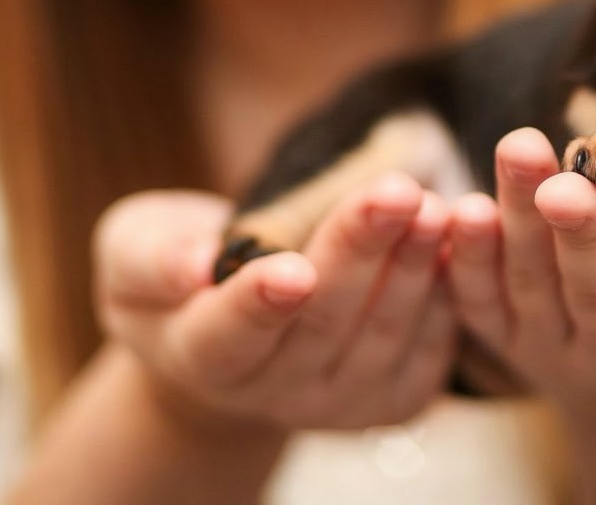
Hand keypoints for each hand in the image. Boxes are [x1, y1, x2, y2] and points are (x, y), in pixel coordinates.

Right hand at [94, 174, 456, 432]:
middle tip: (396, 193)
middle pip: (322, 324)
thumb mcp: (133, 250)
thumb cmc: (174, 275)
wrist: (234, 325)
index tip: (291, 269)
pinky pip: (428, 350)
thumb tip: (190, 266)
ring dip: (414, 269)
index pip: (229, 336)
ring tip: (436, 206)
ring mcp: (338, 402)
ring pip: (382, 336)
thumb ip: (151, 257)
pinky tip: (462, 237)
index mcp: (202, 356)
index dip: (259, 305)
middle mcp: (273, 392)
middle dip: (362, 253)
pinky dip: (447, 294)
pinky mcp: (394, 397)